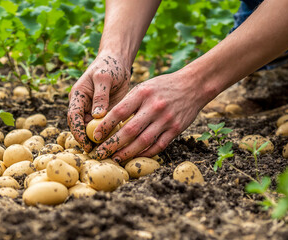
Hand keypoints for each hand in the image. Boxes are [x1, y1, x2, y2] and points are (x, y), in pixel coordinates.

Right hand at [67, 53, 130, 152]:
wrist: (118, 62)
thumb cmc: (109, 66)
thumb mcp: (104, 78)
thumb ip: (100, 96)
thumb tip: (97, 115)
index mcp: (78, 96)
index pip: (73, 116)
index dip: (77, 131)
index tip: (85, 142)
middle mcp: (83, 105)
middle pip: (81, 127)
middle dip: (87, 140)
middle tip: (97, 153)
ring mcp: (93, 110)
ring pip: (93, 129)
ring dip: (98, 140)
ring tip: (107, 151)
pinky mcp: (105, 113)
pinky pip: (105, 127)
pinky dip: (109, 135)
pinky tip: (117, 142)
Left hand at [94, 70, 210, 161]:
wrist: (193, 85)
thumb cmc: (162, 86)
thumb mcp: (143, 87)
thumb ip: (129, 102)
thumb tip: (108, 121)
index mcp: (142, 94)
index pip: (119, 112)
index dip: (105, 126)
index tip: (94, 136)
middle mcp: (154, 107)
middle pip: (129, 130)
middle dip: (112, 144)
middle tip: (100, 153)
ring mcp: (166, 119)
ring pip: (143, 141)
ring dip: (127, 153)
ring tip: (115, 158)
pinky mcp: (176, 129)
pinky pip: (158, 145)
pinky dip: (146, 153)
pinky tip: (135, 157)